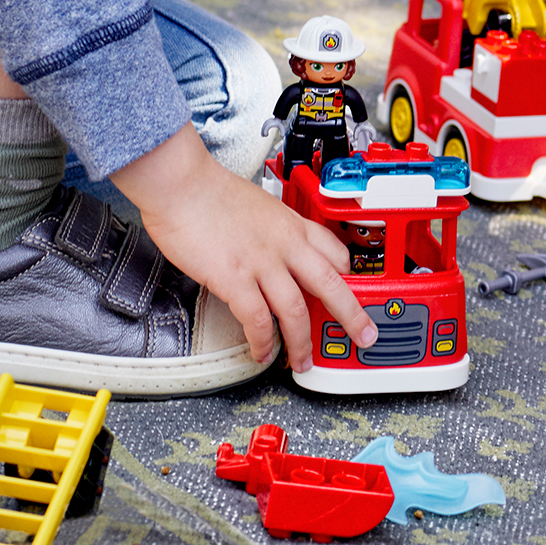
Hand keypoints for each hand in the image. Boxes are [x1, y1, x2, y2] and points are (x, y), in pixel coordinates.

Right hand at [112, 124, 377, 370]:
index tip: (353, 294)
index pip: (336, 253)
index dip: (348, 277)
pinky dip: (262, 341)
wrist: (181, 183)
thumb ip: (273, 230)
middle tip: (364, 335)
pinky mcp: (234, 278)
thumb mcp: (259, 205)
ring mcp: (262, 262)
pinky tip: (261, 353)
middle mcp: (286, 244)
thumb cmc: (209, 190)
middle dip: (351, 315)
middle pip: (331, 285)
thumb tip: (272, 251)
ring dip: (302, 342)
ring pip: (296, 310)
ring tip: (303, 361)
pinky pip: (256, 319)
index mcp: (294, 224)